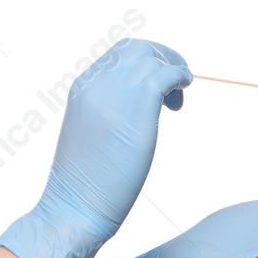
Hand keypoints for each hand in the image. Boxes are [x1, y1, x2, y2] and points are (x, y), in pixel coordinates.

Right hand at [0, 38, 191, 257]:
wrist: (74, 209)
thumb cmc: (84, 184)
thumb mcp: (90, 134)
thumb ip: (107, 112)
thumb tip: (135, 109)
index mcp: (81, 89)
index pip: (118, 55)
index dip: (144, 62)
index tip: (157, 86)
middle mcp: (96, 85)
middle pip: (137, 48)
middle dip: (162, 57)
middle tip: (176, 83)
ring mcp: (115, 95)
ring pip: (153, 58)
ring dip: (173, 70)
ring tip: (178, 99)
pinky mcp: (136, 109)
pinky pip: (165, 75)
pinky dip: (180, 76)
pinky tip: (182, 94)